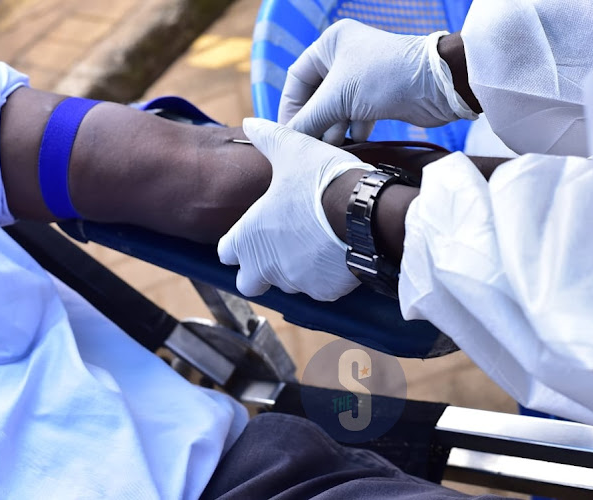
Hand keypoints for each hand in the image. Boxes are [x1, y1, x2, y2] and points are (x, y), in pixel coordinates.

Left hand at [218, 118, 373, 300]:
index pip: (226, 254)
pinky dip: (325, 275)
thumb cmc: (324, 181)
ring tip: (315, 242)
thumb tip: (251, 124)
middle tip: (280, 246)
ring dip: (295, 269)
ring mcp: (298, 281)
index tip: (251, 234)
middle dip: (260, 270)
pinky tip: (337, 252)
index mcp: (250, 236)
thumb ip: (268, 138)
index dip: (237, 244)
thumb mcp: (292, 150)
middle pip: (250, 283)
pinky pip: (320, 288)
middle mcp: (268, 265)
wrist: (366, 211)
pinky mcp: (325, 291)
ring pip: (288, 284)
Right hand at [278, 19, 476, 144]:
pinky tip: (355, 141)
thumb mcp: (337, 97)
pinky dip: (354, 129)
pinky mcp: (380, 97)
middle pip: (317, 96)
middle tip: (309, 145)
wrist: (435, 85)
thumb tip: (289, 137)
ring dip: (334, 128)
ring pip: (337, 108)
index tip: (288, 133)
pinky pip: (357, 116)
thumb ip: (309, 118)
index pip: (297, 78)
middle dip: (315, 121)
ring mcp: (364, 78)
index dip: (290, 107)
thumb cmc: (384, 78)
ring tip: (333, 146)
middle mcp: (346, 57)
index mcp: (331, 44)